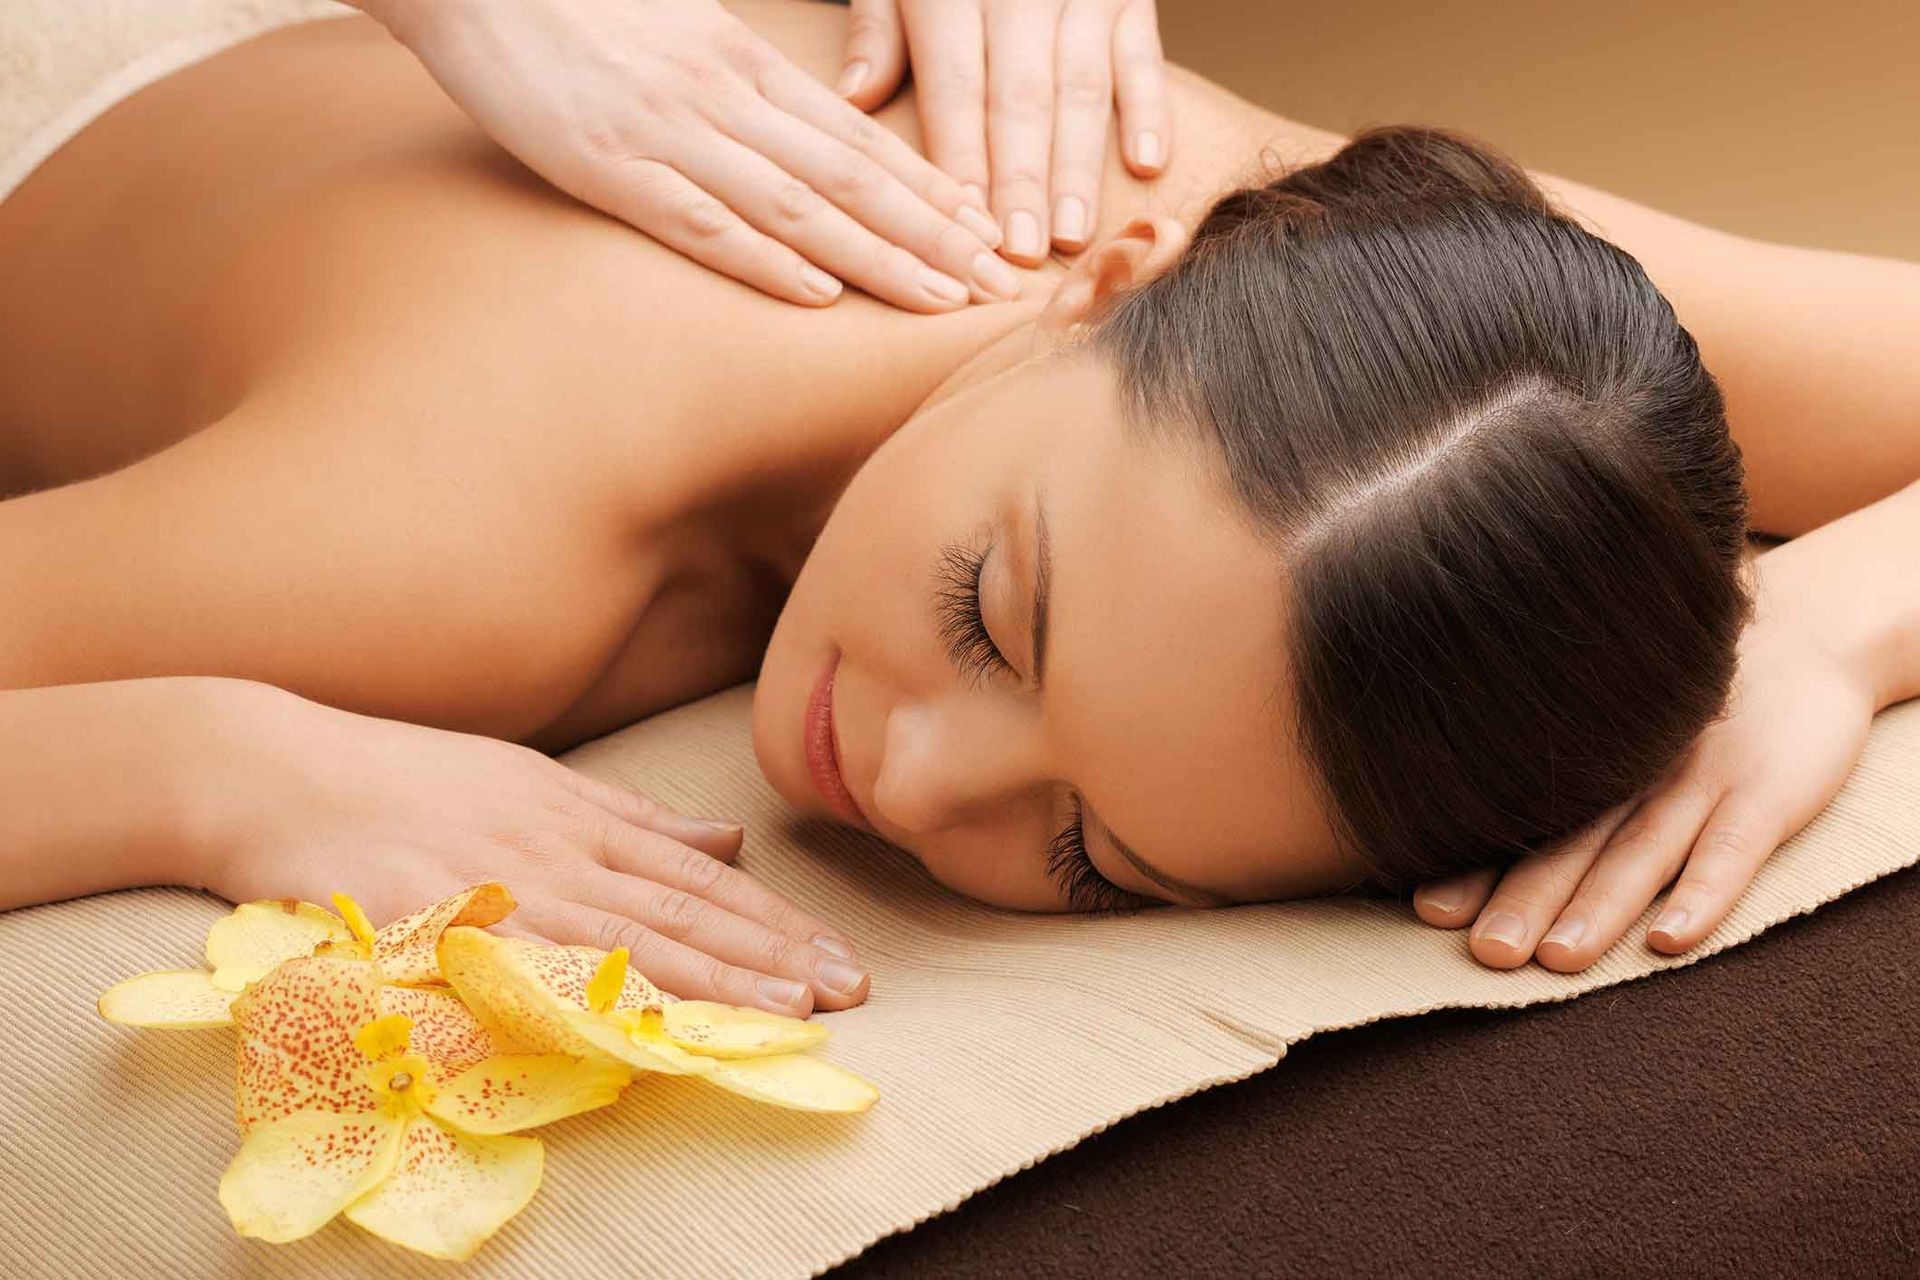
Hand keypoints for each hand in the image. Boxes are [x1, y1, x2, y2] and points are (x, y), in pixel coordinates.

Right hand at [194, 682, 869, 1016]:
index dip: (771, 923)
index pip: (697, 879)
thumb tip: (725, 841)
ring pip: (630, 936)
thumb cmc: (398, 778)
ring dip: (716, 976)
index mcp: (576, 813)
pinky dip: (600, 993)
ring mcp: (502, 882)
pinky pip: (534, 965)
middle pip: (683, 909)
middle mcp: (556, 845)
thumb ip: (628, 818)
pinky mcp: (443, 917)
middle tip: (851, 991)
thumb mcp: (529, 780)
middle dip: (772, 954)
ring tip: (791, 1008)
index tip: (835, 957)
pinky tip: (655, 1021)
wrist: (272, 771)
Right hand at [357, 0, 1018, 310]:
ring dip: (877, 257)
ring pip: (797, 206)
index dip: (930, 190)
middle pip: (851, 177)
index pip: (860, 139)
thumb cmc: (577, 6)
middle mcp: (723, 99)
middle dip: (932, 235)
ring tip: (939, 298)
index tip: (985, 231)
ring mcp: (670, 135)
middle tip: (995, 283)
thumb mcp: (681, 33)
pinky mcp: (611, 168)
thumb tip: (802, 132)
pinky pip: (701, 222)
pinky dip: (765, 260)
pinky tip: (820, 293)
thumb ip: (742, 84)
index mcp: (743, 65)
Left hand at [839, 0, 1170, 262]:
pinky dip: (1148, 107)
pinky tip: (1146, 164)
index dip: (962, 160)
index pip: (956, 87)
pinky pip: (1142, 52)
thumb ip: (878, 30)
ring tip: (1073, 235)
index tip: (964, 228)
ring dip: (1078, 165)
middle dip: (1022, 181)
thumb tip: (854, 98)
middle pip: (1020, 97)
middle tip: (1023, 253)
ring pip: (1080, 86)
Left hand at [1411, 547, 1878, 971]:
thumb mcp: (1624, 727)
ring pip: (1639, 852)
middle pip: (1570, 845)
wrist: (1808, 629)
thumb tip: (1463, 826)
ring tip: (1558, 959)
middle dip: (1523, 901)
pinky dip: (1702, 894)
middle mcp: (1634, 772)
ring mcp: (1699, 780)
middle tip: (1485, 952)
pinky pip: (1731, 850)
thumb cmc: (1690, 704)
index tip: (1427, 910)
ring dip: (1598, 907)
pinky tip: (1670, 940)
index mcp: (1590, 764)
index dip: (1476, 866)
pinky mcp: (1766, 791)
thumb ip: (1567, 779)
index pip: (1522, 822)